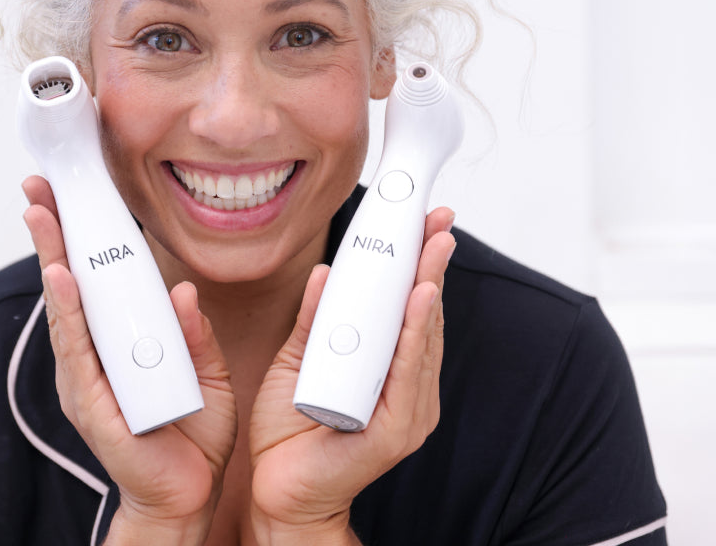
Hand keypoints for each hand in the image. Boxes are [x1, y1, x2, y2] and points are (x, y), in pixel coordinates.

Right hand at [22, 175, 238, 543]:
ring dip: (53, 259)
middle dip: (54, 234)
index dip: (80, 238)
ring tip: (42, 215)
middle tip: (39, 188)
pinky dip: (68, 312)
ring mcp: (87, 378)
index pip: (96, 281)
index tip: (69, 194)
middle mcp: (94, 357)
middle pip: (69, 286)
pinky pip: (78, 350)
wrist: (188, 496)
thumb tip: (184, 293)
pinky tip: (62, 279)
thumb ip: (194, 334)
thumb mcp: (206, 372)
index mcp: (119, 344)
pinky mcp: (90, 402)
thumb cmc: (193, 435)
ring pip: (65, 310)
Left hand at [247, 207, 456, 542]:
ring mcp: (406, 410)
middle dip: (430, 266)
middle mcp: (406, 388)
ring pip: (420, 339)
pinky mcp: (395, 430)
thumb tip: (328, 273)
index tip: (424, 223)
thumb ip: (314, 320)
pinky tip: (417, 303)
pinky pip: (406, 375)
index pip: (408, 308)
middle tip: (437, 222)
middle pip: (422, 317)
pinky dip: (412, 335)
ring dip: (426, 291)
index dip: (417, 264)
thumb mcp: (297, 360)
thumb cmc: (289, 428)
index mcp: (388, 368)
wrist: (278, 491)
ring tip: (431, 250)